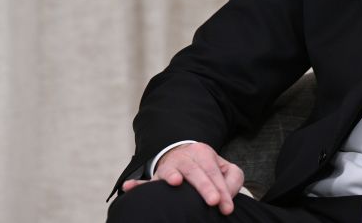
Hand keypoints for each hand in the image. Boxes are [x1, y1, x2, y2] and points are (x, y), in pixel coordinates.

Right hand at [121, 142, 244, 215]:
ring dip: (171, 175)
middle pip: (196, 170)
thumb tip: (226, 195)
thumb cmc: (208, 168)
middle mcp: (185, 158)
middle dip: (205, 186)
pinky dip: (137, 185)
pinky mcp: (156, 177)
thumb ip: (233, 179)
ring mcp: (168, 167)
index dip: (223, 190)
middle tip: (213, 201)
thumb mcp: (226, 169)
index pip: (215, 172)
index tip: (227, 208)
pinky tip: (128, 187)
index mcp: (204, 153)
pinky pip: (145, 182)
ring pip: (171, 171)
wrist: (184, 156)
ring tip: (176, 182)